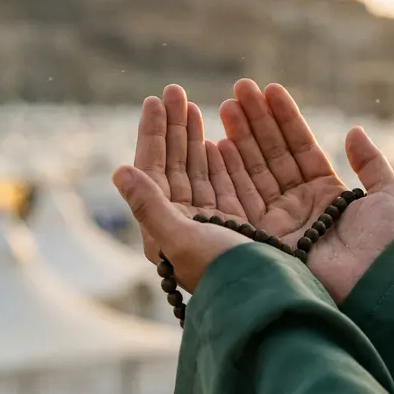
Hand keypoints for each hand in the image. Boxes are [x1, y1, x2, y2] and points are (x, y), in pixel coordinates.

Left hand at [131, 84, 249, 265]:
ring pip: (206, 171)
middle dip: (177, 128)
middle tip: (176, 91)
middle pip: (179, 167)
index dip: (154, 135)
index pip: (154, 172)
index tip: (154, 101)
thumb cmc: (225, 274)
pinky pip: (235, 183)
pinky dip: (229, 158)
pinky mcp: (253, 222)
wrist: (275, 302)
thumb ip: (149, 206)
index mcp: (169, 230)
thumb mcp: (180, 241)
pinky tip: (223, 139)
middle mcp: (193, 226)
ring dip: (199, 138)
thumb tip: (117, 170)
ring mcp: (223, 223)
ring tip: (197, 106)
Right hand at [218, 80, 393, 302]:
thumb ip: (372, 162)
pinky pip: (242, 199)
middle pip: (272, 156)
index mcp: (328, 194)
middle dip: (255, 122)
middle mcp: (300, 206)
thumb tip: (354, 131)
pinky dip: (230, 173)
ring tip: (226, 106)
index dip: (285, 118)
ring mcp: (280, 222)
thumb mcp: (388, 196)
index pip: (300, 148)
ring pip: (254, 172)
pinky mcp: (264, 239)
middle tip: (239, 89)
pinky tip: (218, 144)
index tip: (268, 89)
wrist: (375, 289)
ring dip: (239, 139)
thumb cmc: (387, 245)